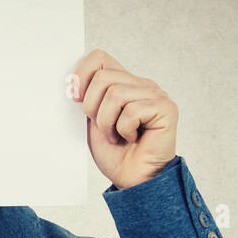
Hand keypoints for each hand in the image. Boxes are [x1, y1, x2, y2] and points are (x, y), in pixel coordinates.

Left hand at [71, 49, 177, 189]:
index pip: (99, 57)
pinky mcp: (166, 109)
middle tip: (104, 129)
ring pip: (115, 94)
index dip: (82, 74)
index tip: (75, 98)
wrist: (133, 180)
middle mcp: (142, 84)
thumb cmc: (115, 154)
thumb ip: (88, 97)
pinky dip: (124, 130)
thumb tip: (71, 82)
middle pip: (103, 77)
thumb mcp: (93, 120)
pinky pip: (131, 111)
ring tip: (117, 136)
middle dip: (93, 108)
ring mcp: (156, 95)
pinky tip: (133, 138)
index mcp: (124, 83)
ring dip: (107, 123)